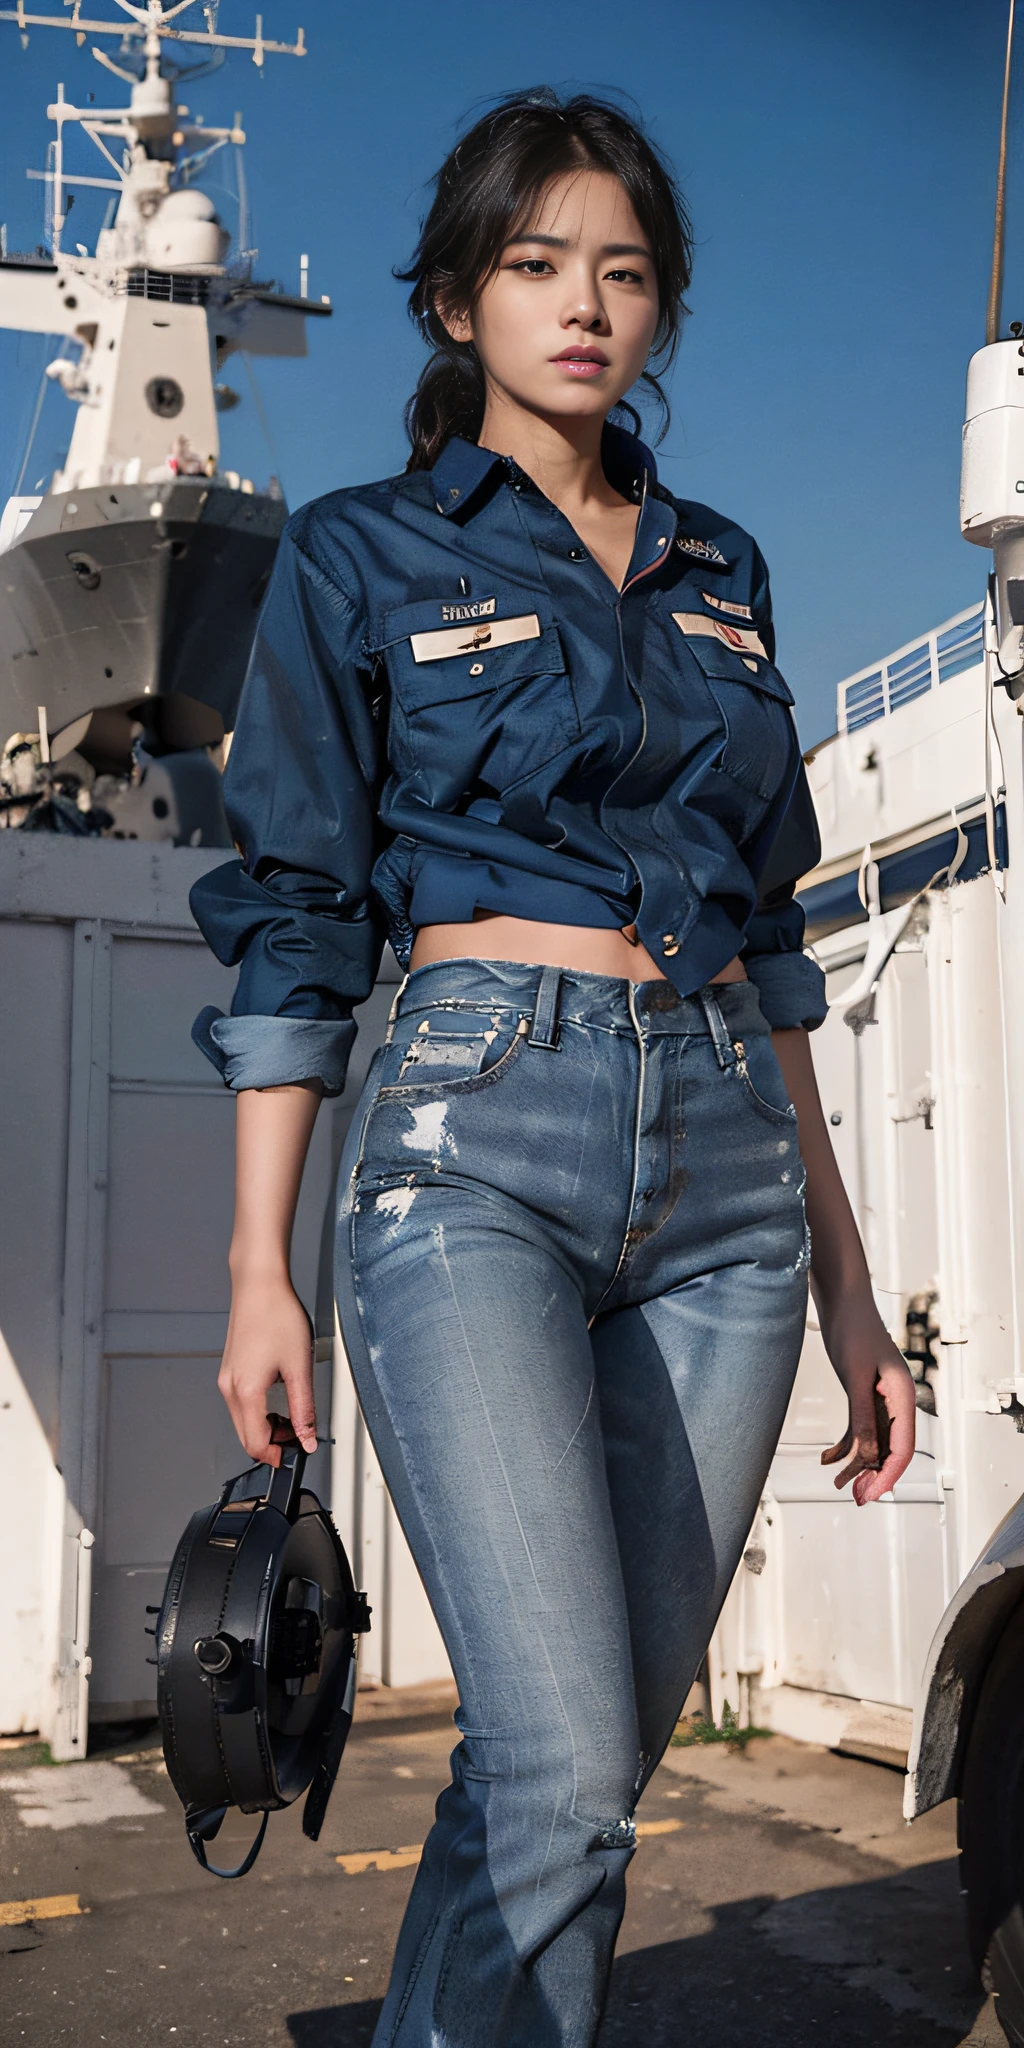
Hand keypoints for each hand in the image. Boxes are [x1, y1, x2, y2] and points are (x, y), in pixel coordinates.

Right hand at [218, 1268, 317, 1465]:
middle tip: (299, 1437)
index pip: (256, 1443)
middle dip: (273, 1443)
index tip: (295, 1455)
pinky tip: (277, 1398)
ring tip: (292, 1415)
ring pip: (242, 1420)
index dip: (278, 1455)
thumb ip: (304, 1409)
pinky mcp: (229, 1370)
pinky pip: (239, 1403)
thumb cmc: (276, 1316)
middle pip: (246, 1435)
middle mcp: (229, 1388)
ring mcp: (226, 1379)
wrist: (259, 1285)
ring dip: (265, 1426)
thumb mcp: (299, 1367)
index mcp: (246, 1392)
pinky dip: (257, 1411)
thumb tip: (308, 1438)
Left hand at [819, 1292, 915, 1505]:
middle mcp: (895, 1399)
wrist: (842, 1302)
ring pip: (873, 1441)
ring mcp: (880, 1398)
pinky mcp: (864, 1394)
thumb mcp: (855, 1377)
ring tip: (837, 1482)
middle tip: (855, 1496)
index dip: (888, 1474)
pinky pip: (859, 1427)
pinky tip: (828, 1457)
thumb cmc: (852, 1330)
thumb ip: (862, 1416)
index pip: (903, 1446)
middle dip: (872, 1474)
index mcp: (901, 1395)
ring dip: (857, 1463)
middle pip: (889, 1447)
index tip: (871, 1494)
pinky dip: (846, 1444)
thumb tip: (868, 1454)